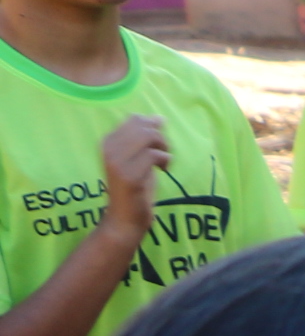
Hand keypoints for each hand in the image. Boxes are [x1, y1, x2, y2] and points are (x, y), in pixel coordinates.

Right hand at [95, 115, 166, 236]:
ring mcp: (116, 161)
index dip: (153, 127)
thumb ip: (145, 139)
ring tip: (164, 162)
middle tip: (163, 153)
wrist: (125, 218)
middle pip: (142, 125)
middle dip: (160, 137)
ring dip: (164, 148)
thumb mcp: (138, 158)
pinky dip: (165, 161)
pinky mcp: (128, 175)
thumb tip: (159, 118)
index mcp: (108, 141)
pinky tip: (163, 170)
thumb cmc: (135, 188)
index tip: (158, 144)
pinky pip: (154, 155)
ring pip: (148, 137)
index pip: (134, 119)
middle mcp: (108, 148)